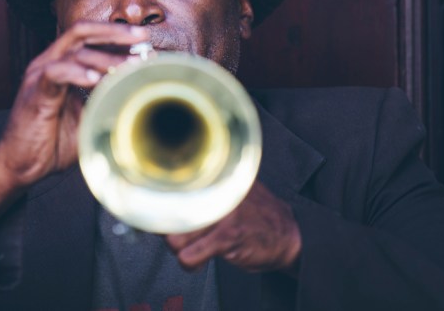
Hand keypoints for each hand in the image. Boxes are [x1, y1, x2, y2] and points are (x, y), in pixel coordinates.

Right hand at [0, 21, 148, 219]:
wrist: (21, 165)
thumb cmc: (52, 141)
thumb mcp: (88, 115)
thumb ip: (105, 98)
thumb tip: (136, 91)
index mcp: (61, 64)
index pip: (89, 37)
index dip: (117, 34)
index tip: (145, 41)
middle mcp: (49, 62)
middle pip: (82, 31)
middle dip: (115, 32)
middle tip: (143, 37)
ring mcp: (39, 74)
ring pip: (75, 51)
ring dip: (106, 57)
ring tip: (130, 66)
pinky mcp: (34, 92)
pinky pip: (56, 73)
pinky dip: (77, 72)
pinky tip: (96, 79)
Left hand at [165, 181, 301, 275]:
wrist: (289, 234)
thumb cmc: (258, 215)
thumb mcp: (232, 191)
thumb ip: (206, 189)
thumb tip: (170, 195)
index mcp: (214, 179)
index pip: (172, 188)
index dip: (160, 205)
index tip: (154, 213)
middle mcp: (216, 191)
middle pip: (168, 214)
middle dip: (169, 231)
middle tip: (179, 235)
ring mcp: (221, 213)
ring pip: (174, 237)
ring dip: (178, 248)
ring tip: (190, 248)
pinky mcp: (227, 237)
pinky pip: (190, 256)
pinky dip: (189, 263)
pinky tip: (197, 261)